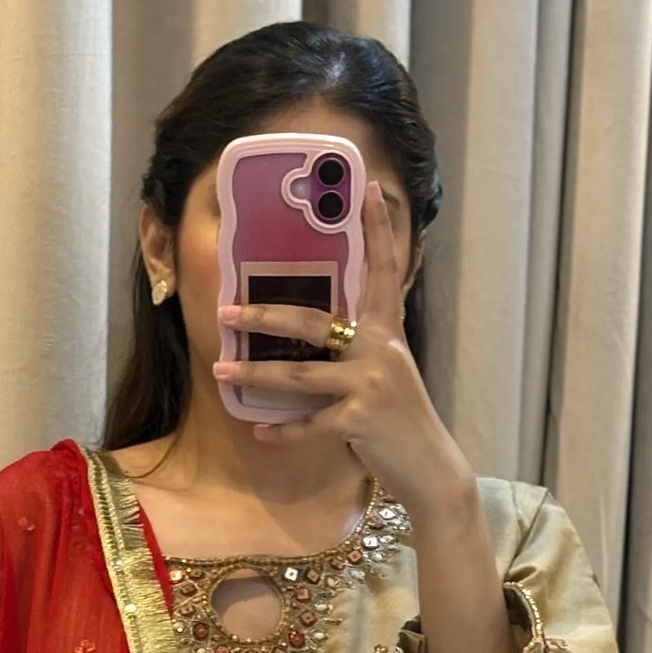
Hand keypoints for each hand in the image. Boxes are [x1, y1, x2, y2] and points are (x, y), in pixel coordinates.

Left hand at [212, 179, 474, 521]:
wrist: (430, 466)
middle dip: (264, 315)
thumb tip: (317, 331)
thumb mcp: (386, 370)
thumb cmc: (399, 418)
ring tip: (221, 369)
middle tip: (226, 310)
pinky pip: (308, 424)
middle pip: (312, 321)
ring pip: (298, 375)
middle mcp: (379, 349)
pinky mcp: (359, 421)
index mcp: (387, 330)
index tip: (364, 186)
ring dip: (254, 374)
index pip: (382, 268)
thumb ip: (359, 346)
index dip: (376, 228)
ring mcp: (369, 384)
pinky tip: (260, 432)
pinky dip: (283, 431)